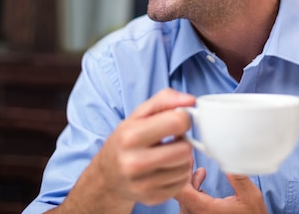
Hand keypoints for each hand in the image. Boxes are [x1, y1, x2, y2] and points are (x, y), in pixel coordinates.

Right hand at [90, 88, 195, 206]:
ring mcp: (143, 184)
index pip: (178, 122)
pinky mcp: (152, 198)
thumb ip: (165, 100)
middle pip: (185, 149)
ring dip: (182, 159)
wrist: (107, 175)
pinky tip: (165, 168)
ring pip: (186, 167)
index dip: (184, 118)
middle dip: (183, 141)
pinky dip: (178, 174)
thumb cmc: (126, 140)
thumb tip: (191, 101)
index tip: (177, 121)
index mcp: (131, 136)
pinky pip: (182, 183)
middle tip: (172, 140)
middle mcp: (134, 162)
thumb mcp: (139, 114)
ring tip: (167, 154)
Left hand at [176, 169, 268, 213]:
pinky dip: (192, 194)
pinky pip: (188, 206)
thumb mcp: (250, 195)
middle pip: (180, 193)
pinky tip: (202, 187)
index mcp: (205, 209)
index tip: (187, 160)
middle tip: (191, 160)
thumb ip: (237, 176)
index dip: (180, 172)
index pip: (179, 191)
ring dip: (190, 184)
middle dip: (185, 174)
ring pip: (183, 200)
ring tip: (202, 172)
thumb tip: (228, 157)